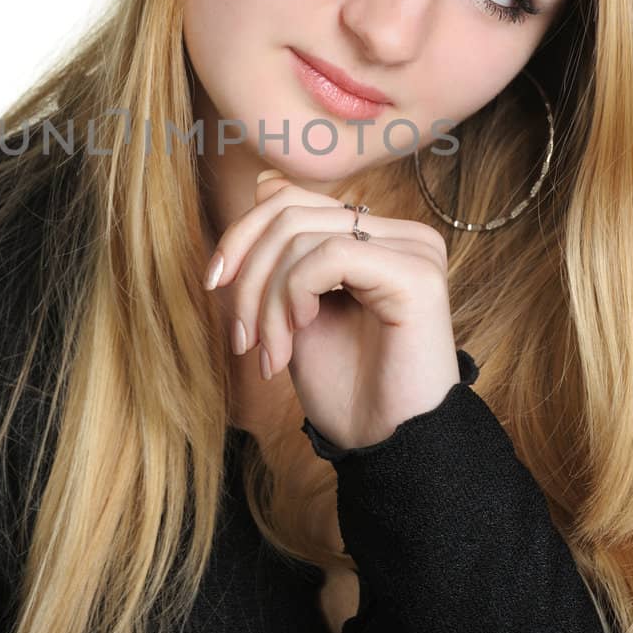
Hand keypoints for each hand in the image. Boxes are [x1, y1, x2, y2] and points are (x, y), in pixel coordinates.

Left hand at [206, 168, 462, 450]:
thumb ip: (285, 253)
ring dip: (266, 301)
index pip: (291, 198)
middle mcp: (402, 234)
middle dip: (248, 275)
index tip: (215, 286)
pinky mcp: (416, 274)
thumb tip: (264, 184)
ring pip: (301, 235)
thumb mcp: (297, 310)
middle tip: (241, 338)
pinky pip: (329, 256)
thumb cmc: (347, 389)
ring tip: (270, 354)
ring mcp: (414, 249)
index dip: (242, 235)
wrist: (386, 447)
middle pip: (289, 211)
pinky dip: (293, 296)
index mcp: (377, 236)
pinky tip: (297, 336)